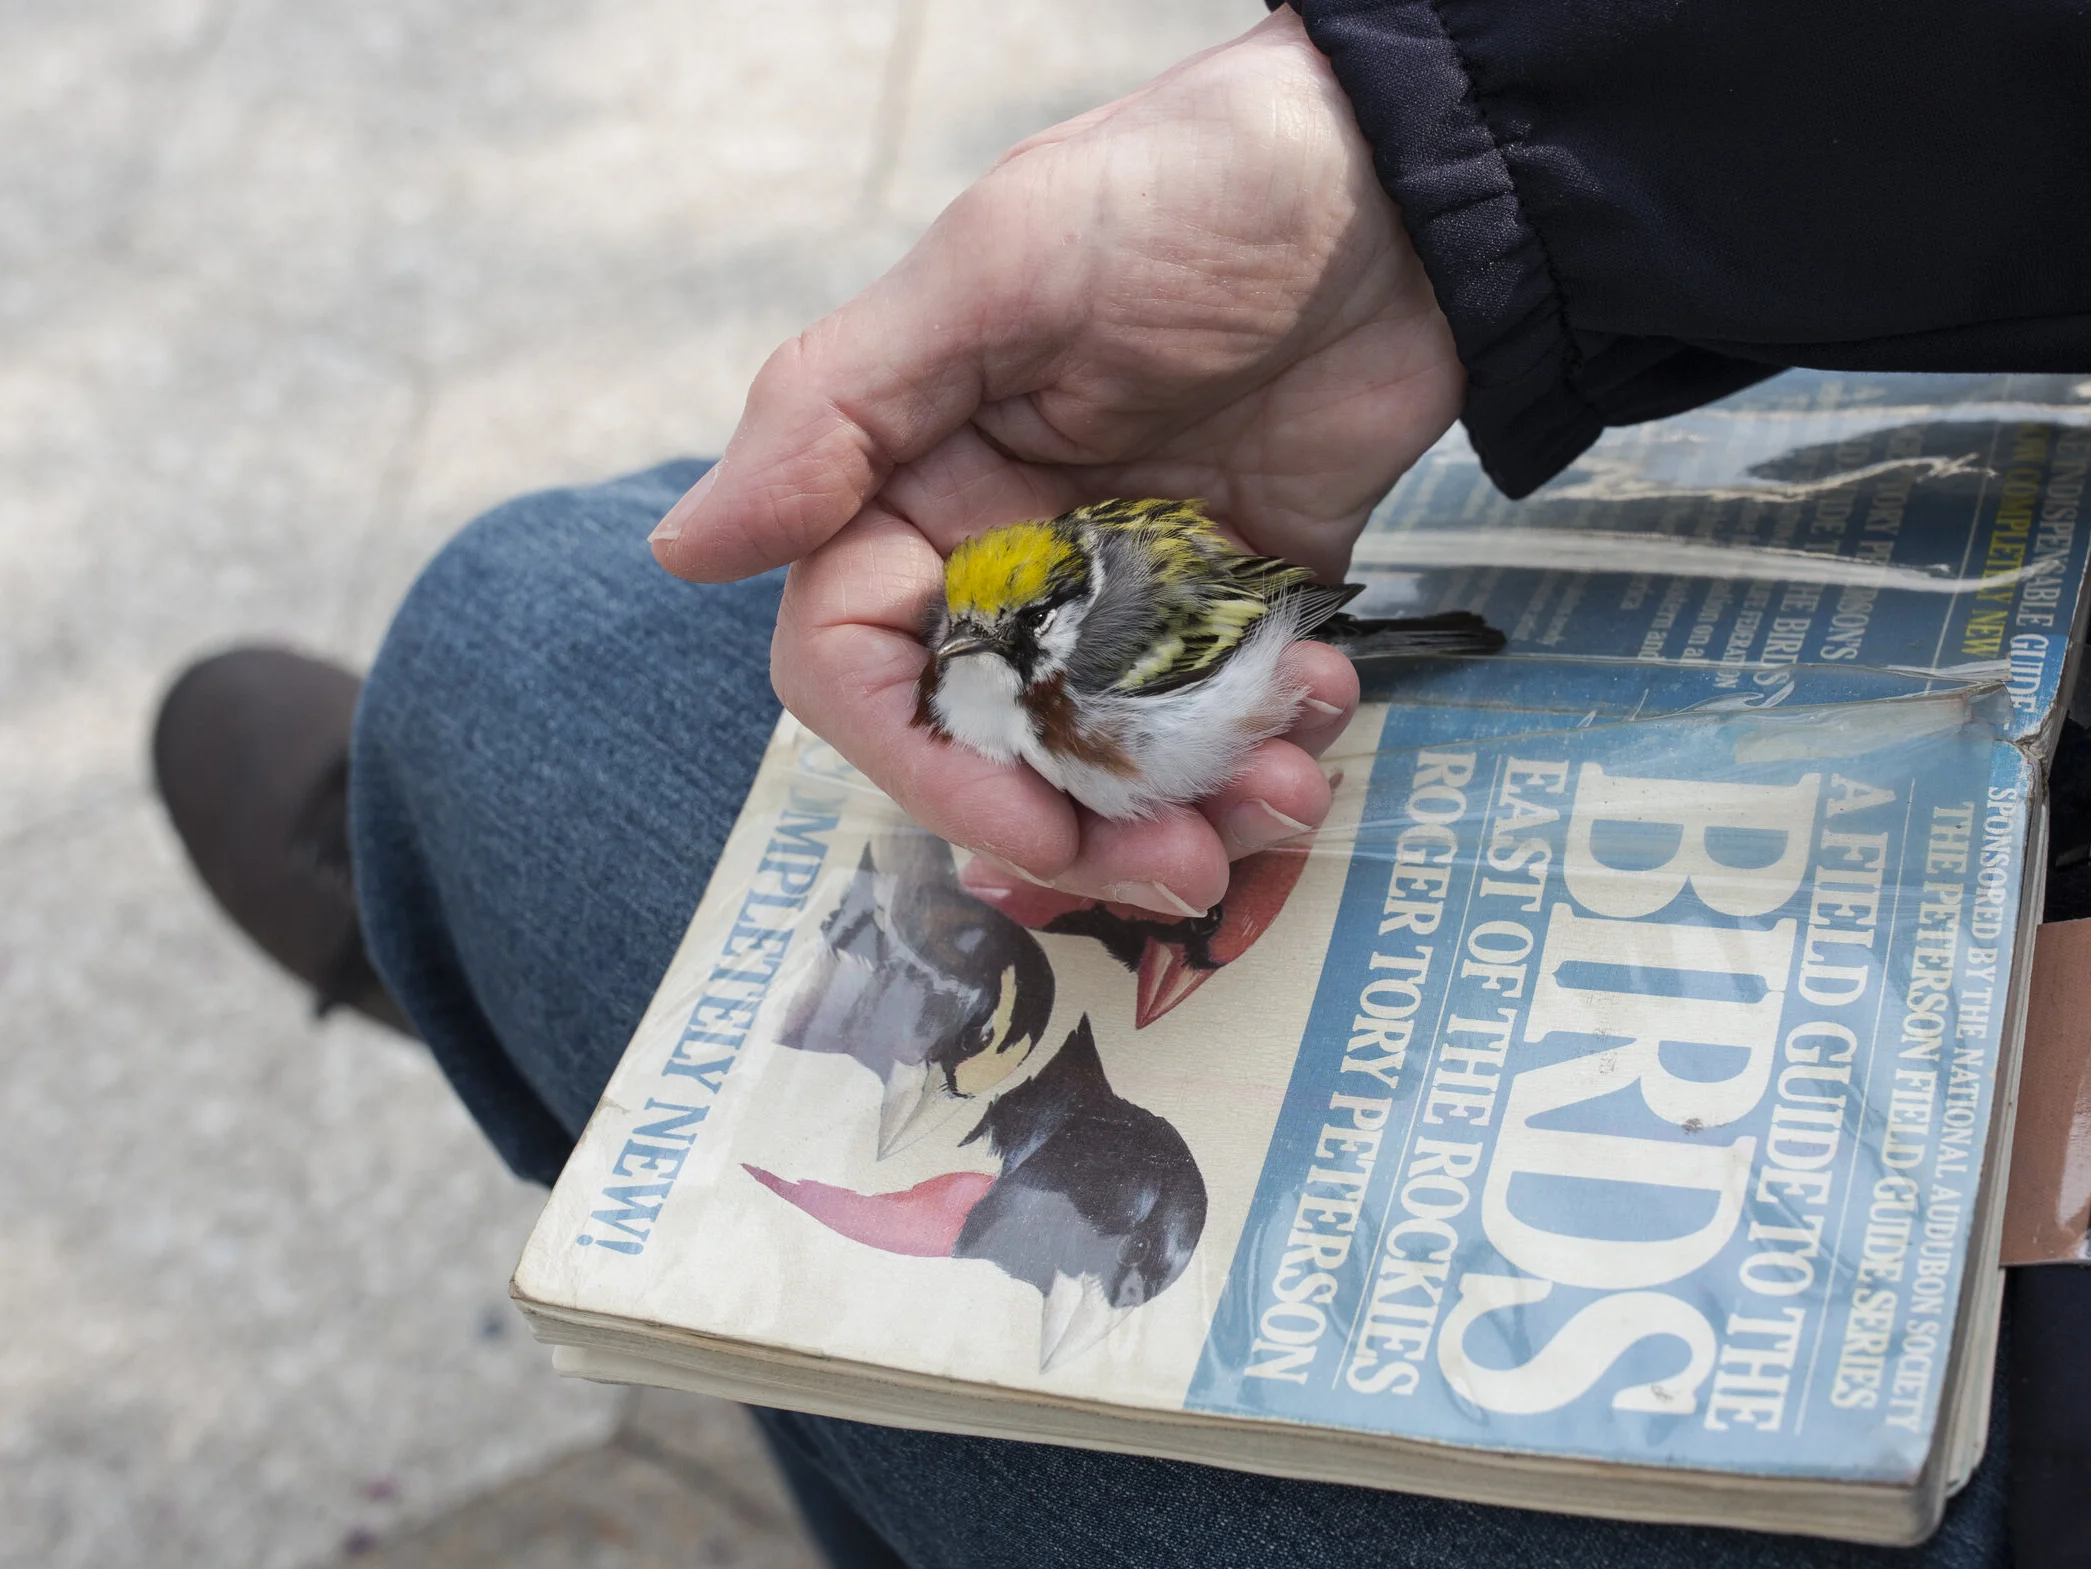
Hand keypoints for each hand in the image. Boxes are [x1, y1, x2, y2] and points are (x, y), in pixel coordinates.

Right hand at [648, 7, 1460, 910]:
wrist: (1404, 181)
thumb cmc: (1188, 186)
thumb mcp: (999, 270)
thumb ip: (839, 409)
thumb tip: (685, 545)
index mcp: (917, 482)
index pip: (864, 668)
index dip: (930, 766)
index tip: (1029, 822)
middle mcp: (1011, 549)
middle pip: (999, 743)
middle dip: (1082, 821)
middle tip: (1178, 864)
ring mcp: (1131, 583)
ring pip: (1122, 753)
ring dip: (1193, 805)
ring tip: (1280, 801)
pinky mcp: (1242, 597)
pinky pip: (1236, 716)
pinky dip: (1277, 743)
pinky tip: (1323, 706)